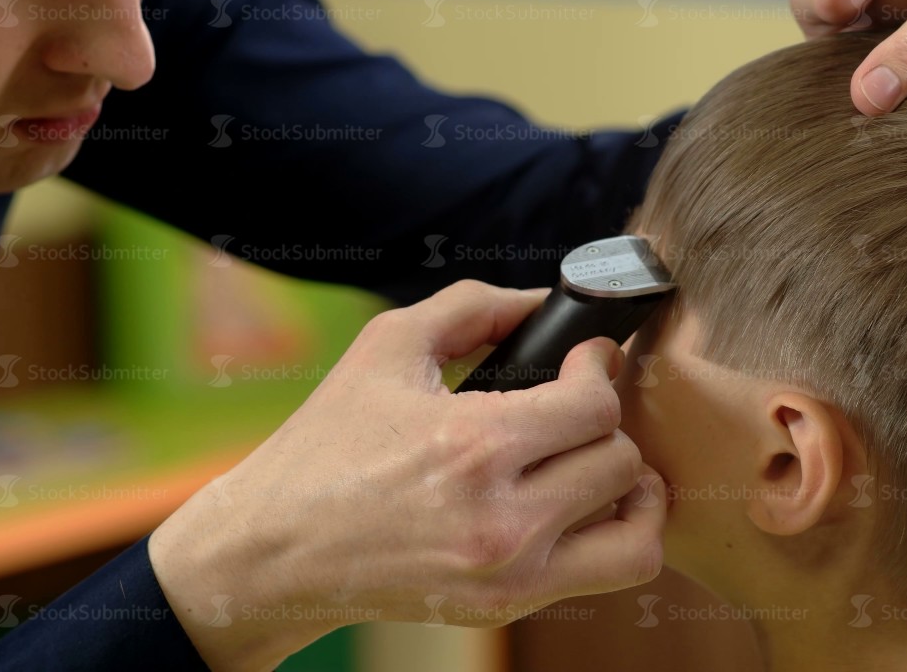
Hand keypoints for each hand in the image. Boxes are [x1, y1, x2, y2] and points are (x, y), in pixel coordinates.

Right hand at [149, 280, 665, 670]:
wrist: (272, 554)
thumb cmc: (325, 445)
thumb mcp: (386, 347)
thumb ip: (472, 308)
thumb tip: (545, 300)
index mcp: (473, 445)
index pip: (594, 403)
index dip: (599, 367)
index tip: (588, 357)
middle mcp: (502, 518)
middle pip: (618, 457)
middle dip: (604, 420)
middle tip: (579, 405)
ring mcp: (511, 572)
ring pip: (635, 520)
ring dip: (626, 480)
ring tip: (596, 457)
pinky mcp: (509, 606)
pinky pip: (618, 568)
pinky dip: (626, 532)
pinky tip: (595, 504)